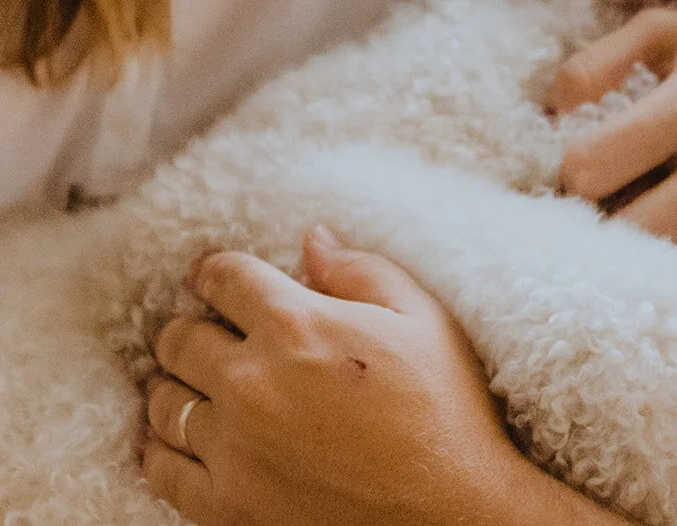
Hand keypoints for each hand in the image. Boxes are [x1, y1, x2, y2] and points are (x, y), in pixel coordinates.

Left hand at [141, 229, 610, 525]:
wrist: (454, 512)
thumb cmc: (447, 410)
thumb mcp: (424, 319)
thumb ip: (361, 271)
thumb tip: (312, 239)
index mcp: (297, 324)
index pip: (224, 277)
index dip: (219, 272)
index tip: (222, 281)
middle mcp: (251, 381)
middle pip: (180, 337)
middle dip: (193, 326)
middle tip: (209, 333)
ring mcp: (232, 447)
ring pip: (163, 400)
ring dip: (174, 384)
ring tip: (193, 385)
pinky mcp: (224, 505)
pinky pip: (161, 467)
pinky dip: (162, 447)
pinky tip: (180, 439)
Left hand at [549, 8, 676, 314]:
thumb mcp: (671, 31)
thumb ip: (598, 60)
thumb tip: (549, 112)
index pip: (590, 169)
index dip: (572, 175)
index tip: (586, 173)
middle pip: (633, 233)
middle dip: (607, 230)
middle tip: (610, 218)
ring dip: (657, 270)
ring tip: (650, 247)